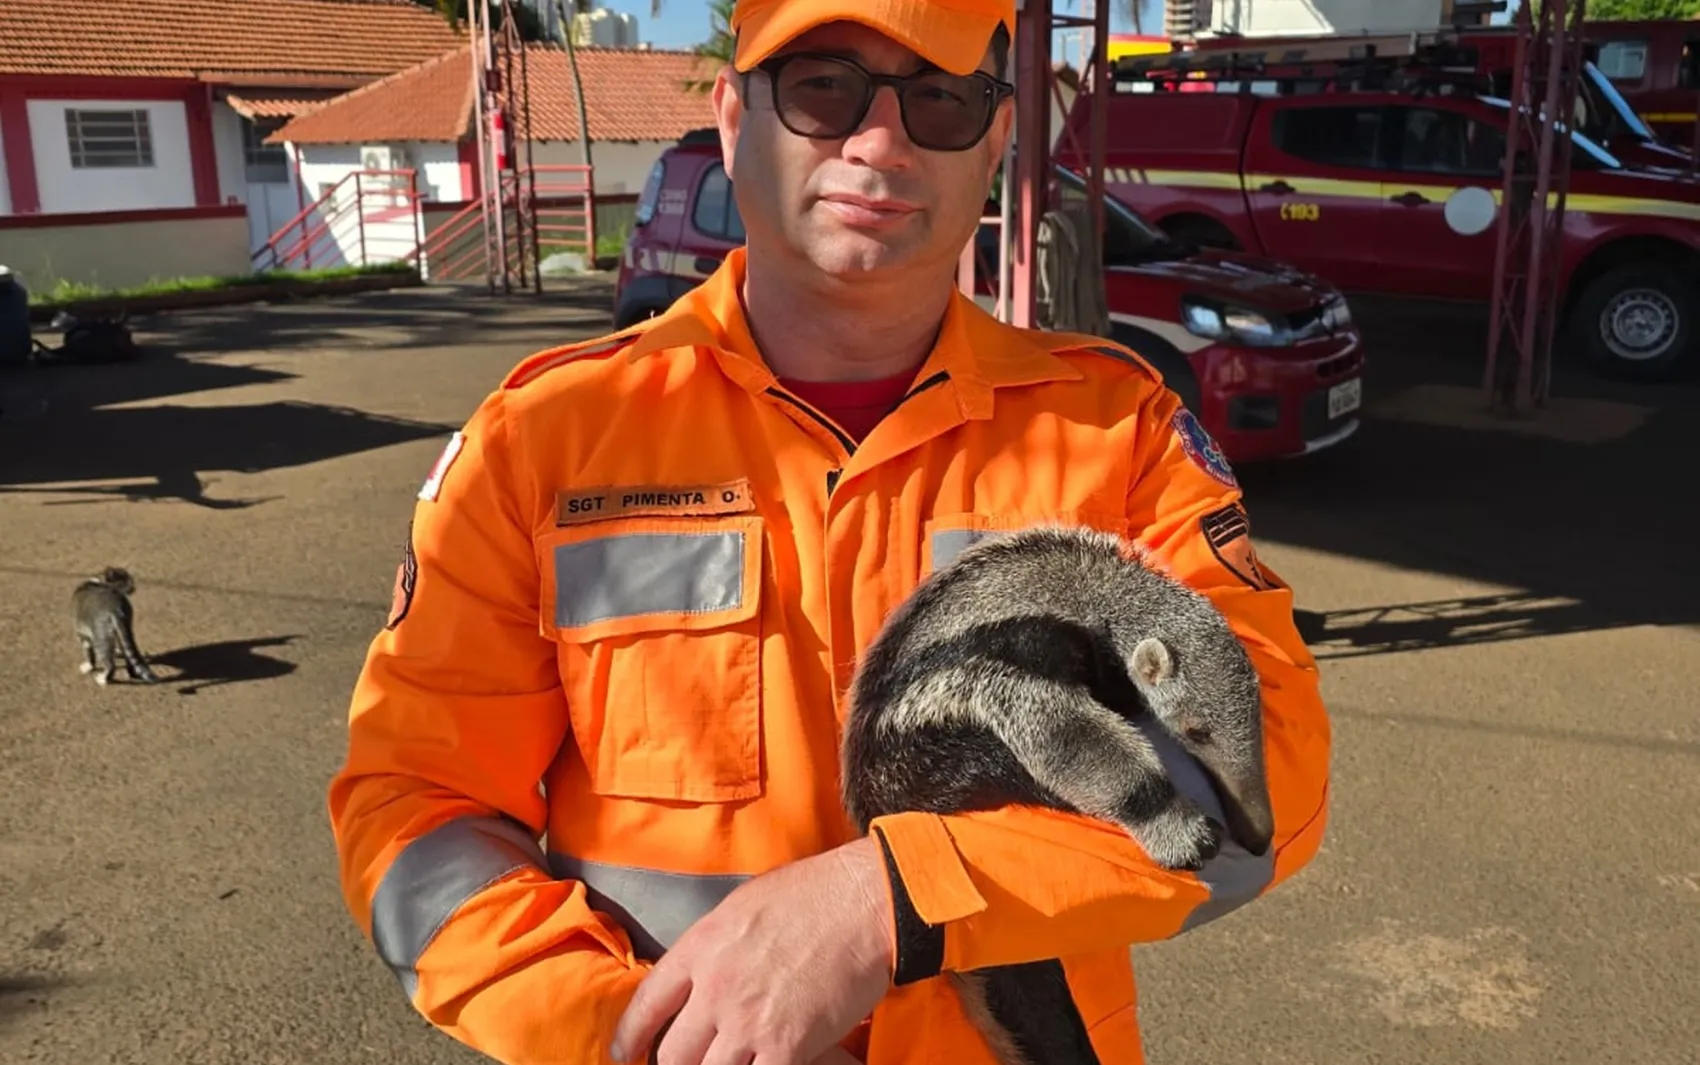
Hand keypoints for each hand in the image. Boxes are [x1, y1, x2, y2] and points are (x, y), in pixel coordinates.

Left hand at [610, 836, 894, 1064]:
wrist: (864, 902)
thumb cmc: (814, 892)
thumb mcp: (743, 904)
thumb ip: (715, 944)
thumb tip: (707, 972)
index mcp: (700, 947)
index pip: (647, 1003)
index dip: (630, 1037)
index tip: (624, 1054)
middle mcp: (715, 989)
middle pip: (672, 1055)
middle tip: (690, 1062)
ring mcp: (748, 1022)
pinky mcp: (788, 1048)